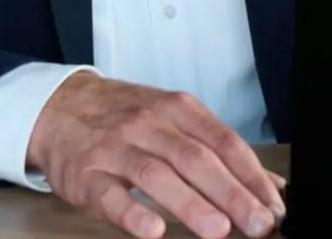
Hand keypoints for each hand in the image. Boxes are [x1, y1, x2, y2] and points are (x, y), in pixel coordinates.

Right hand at [26, 71, 286, 238]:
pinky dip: (133, 212)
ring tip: (218, 230)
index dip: (252, 176)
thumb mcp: (172, 119)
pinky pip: (111, 195)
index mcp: (176, 109)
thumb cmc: (123, 117)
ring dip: (191, 203)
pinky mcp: (87, 174)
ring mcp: (116, 148)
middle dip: (231, 194)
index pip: (223, 142)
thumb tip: (269, 185)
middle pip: (195, 158)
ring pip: (157, 174)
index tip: (273, 206)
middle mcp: (148, 124)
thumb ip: (218, 150)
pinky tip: (153, 230)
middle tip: (258, 224)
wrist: (58, 106)